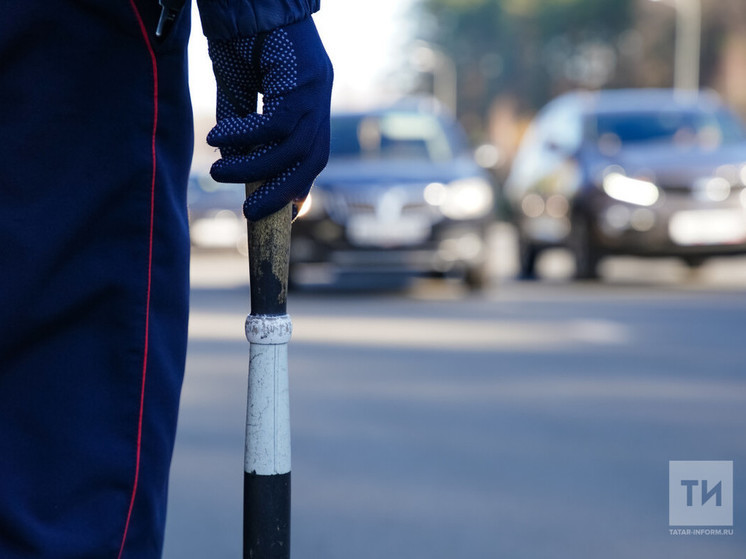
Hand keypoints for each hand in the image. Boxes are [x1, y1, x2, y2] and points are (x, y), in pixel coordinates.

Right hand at [206, 17, 332, 220]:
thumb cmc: (243, 41)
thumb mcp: (240, 93)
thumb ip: (242, 130)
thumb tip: (235, 168)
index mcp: (311, 106)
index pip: (312, 157)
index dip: (298, 188)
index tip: (281, 214)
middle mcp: (320, 101)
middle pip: (311, 161)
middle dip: (281, 191)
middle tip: (249, 211)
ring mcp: (316, 90)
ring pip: (292, 147)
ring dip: (254, 167)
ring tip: (218, 173)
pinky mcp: (302, 78)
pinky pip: (276, 123)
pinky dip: (246, 136)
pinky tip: (217, 138)